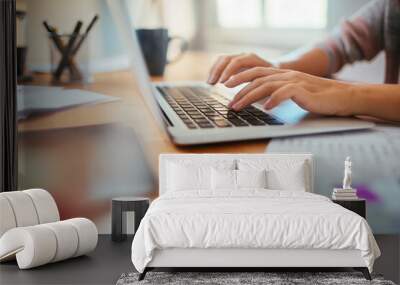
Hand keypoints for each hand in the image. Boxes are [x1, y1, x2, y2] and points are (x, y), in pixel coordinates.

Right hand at [207, 53, 274, 84]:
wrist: (276, 70)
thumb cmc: (273, 79)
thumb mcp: (269, 82)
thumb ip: (261, 86)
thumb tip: (255, 96)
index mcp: (254, 60)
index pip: (237, 62)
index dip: (229, 72)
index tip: (223, 84)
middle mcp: (245, 56)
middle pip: (227, 58)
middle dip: (218, 71)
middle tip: (213, 83)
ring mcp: (238, 57)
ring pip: (222, 59)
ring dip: (214, 70)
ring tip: (210, 83)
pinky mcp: (234, 61)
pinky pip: (221, 62)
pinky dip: (215, 70)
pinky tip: (211, 81)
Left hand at [225, 67, 354, 115]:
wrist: (342, 96)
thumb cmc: (317, 98)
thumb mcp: (293, 93)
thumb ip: (277, 93)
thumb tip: (260, 101)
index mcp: (282, 75)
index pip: (256, 73)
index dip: (240, 78)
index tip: (226, 87)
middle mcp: (286, 75)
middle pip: (256, 78)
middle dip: (239, 88)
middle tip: (228, 100)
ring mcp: (294, 81)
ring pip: (266, 86)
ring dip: (249, 97)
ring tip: (238, 106)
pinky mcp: (303, 90)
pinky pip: (284, 93)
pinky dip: (273, 100)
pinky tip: (265, 108)